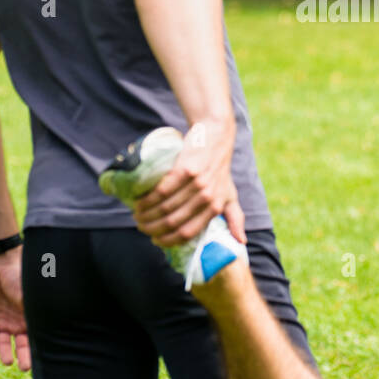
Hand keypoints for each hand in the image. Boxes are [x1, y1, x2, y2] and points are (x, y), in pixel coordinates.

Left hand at [0, 247, 30, 370]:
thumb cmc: (19, 277)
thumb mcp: (28, 295)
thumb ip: (34, 310)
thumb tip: (47, 326)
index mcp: (29, 317)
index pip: (33, 338)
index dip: (36, 349)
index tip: (40, 360)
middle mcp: (16, 322)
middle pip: (20, 344)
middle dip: (22, 357)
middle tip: (23, 367)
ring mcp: (1, 320)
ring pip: (2, 343)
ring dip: (4, 353)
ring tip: (7, 360)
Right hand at [132, 120, 245, 248]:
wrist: (216, 136)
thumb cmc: (219, 168)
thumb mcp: (230, 194)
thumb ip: (235, 217)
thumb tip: (241, 242)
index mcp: (215, 208)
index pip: (187, 233)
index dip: (167, 240)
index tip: (154, 239)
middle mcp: (207, 198)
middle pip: (173, 222)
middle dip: (151, 227)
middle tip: (140, 224)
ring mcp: (197, 183)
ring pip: (165, 207)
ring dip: (146, 213)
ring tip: (137, 213)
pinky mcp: (186, 169)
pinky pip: (162, 190)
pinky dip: (148, 198)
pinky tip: (140, 200)